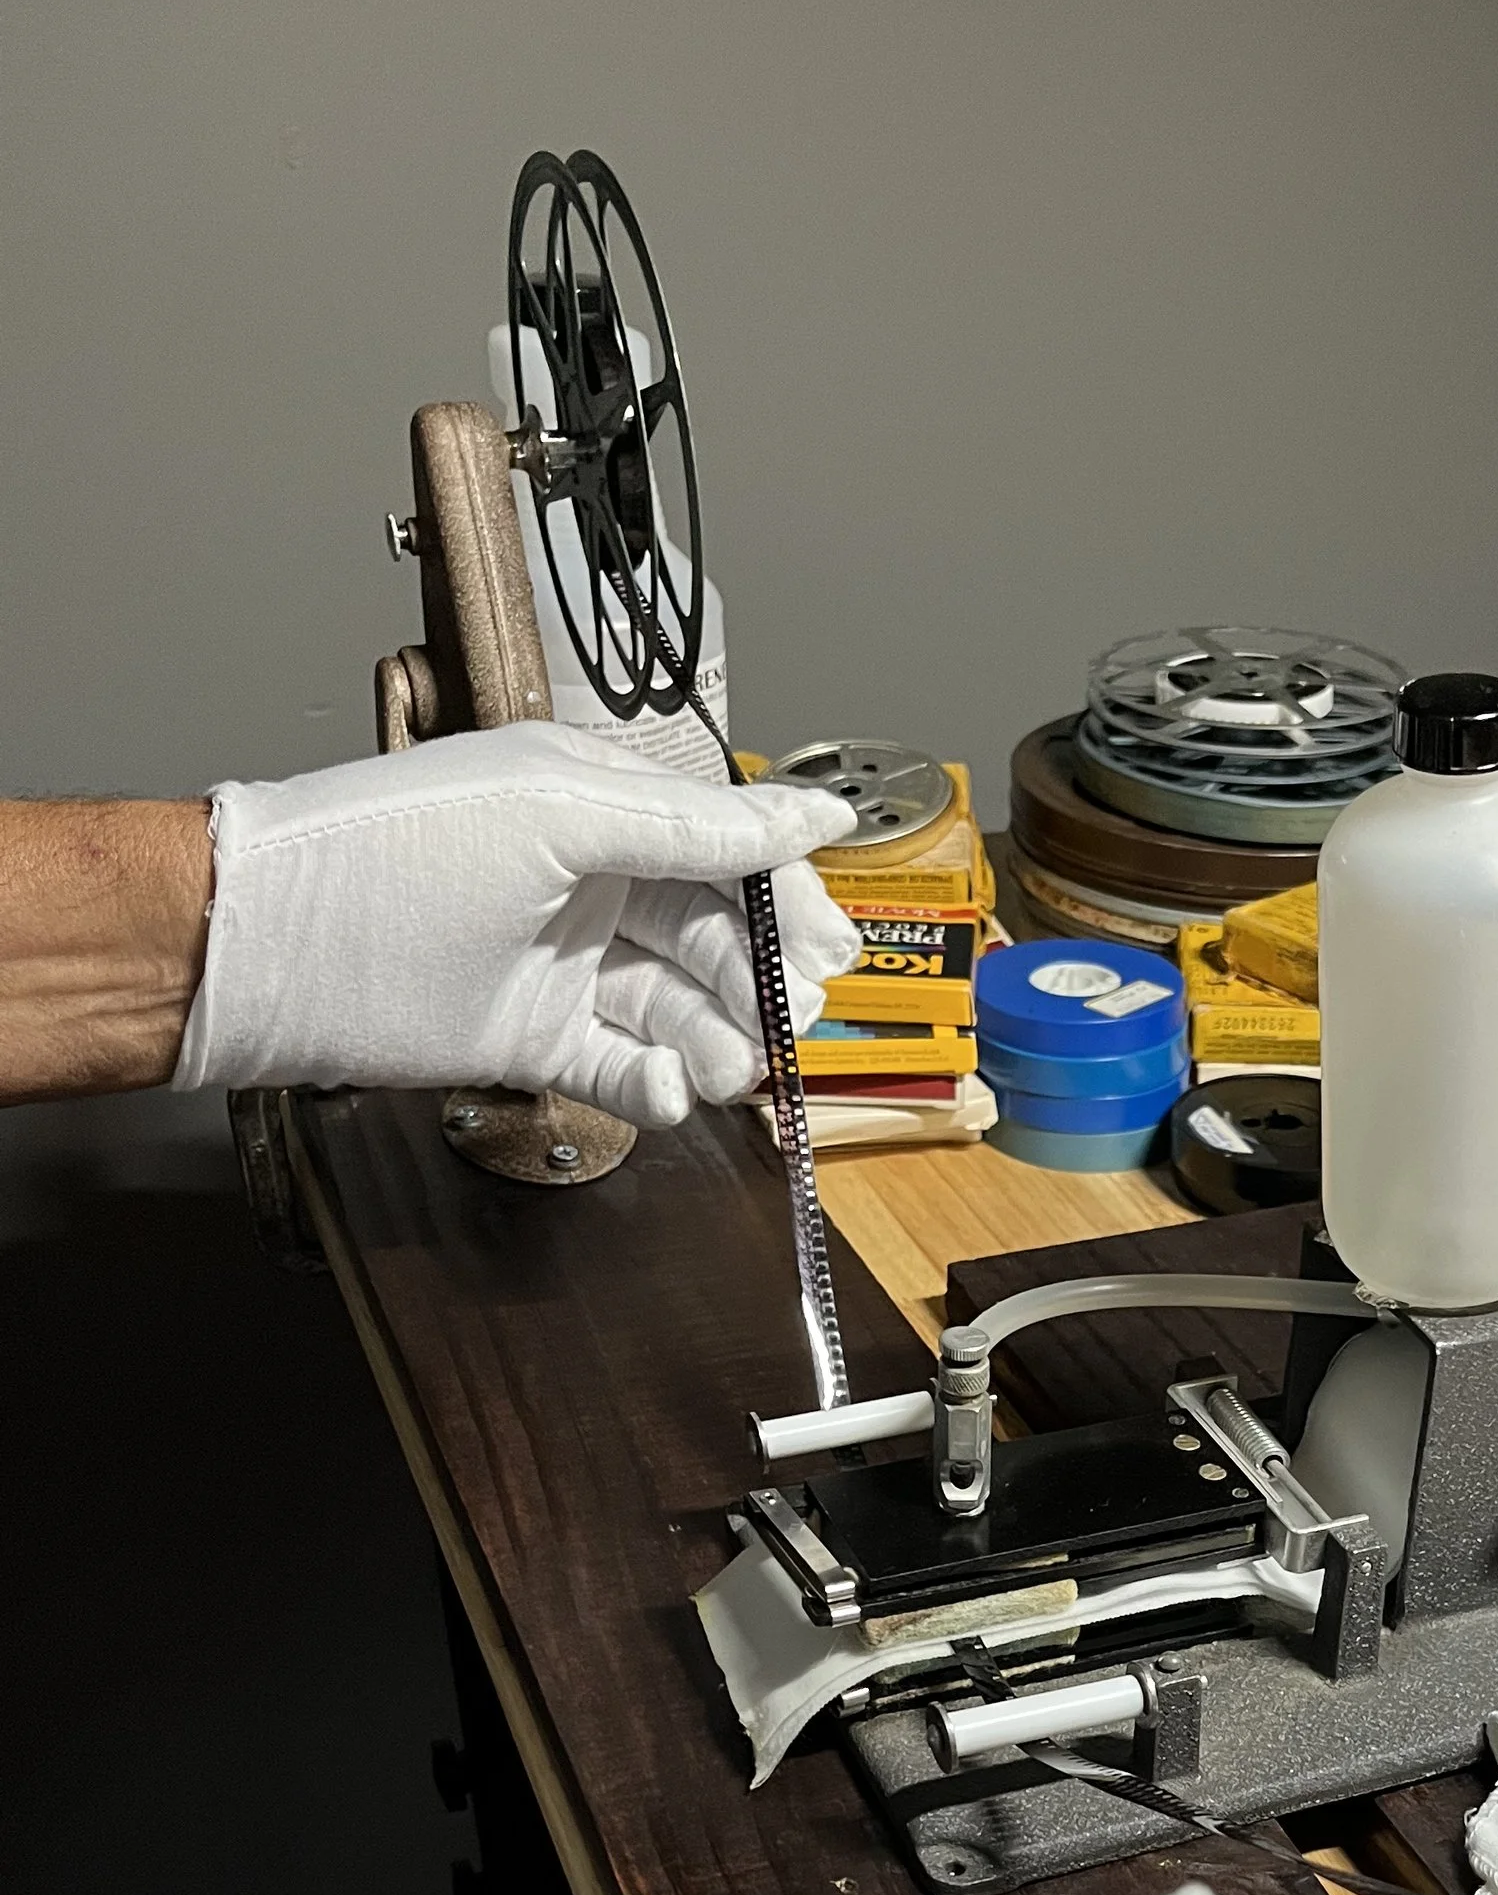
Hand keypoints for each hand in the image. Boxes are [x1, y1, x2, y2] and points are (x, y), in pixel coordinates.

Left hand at [171, 723, 859, 1129]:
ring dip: (717, 1041)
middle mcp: (587, 882)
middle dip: (760, 981)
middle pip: (714, 936)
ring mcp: (562, 964)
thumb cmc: (388, 856)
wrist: (271, 950)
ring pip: (679, 1009)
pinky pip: (625, 1066)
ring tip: (730, 1068)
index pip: (726, 848)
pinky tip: (672, 1090)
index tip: (829, 947)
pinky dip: (657, 1084)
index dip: (785, 898)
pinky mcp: (534, 1039)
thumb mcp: (560, 814)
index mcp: (597, 805)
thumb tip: (813, 814)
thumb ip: (697, 824)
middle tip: (793, 1020)